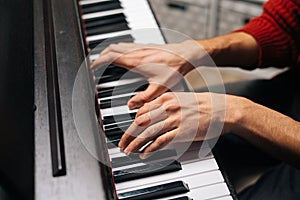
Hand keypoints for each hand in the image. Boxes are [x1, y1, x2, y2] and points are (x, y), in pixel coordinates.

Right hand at [91, 41, 208, 108]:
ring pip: (118, 45)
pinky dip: (119, 48)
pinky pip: (127, 44)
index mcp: (135, 62)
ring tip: (105, 58)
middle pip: (111, 49)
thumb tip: (130, 106)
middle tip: (96, 63)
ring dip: (109, 50)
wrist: (186, 55)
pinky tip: (123, 54)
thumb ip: (144, 98)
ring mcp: (141, 47)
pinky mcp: (146, 46)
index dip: (99, 61)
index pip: (110, 57)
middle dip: (100, 55)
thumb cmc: (174, 70)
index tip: (93, 66)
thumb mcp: (159, 88)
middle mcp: (136, 52)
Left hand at [118, 92, 240, 157]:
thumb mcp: (181, 99)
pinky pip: (161, 141)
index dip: (132, 122)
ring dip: (136, 143)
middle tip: (122, 143)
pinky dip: (150, 149)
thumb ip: (165, 105)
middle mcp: (168, 107)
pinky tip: (145, 154)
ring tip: (129, 150)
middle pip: (141, 122)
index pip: (142, 110)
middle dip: (128, 134)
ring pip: (148, 132)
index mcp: (166, 98)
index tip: (128, 130)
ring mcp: (174, 119)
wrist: (221, 109)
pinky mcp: (182, 132)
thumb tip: (151, 114)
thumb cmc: (203, 104)